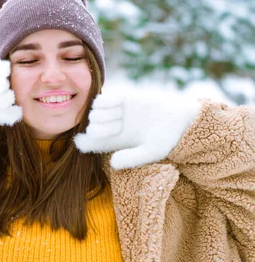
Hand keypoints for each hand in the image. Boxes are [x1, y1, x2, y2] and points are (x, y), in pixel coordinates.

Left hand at [74, 86, 200, 168]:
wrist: (182, 118)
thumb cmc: (168, 139)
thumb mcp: (151, 151)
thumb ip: (132, 158)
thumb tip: (113, 163)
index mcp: (119, 142)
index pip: (95, 143)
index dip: (84, 142)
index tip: (79, 140)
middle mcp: (117, 127)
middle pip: (94, 127)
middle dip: (97, 127)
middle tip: (114, 127)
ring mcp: (120, 112)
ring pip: (97, 112)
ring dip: (100, 114)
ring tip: (116, 116)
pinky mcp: (126, 98)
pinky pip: (106, 98)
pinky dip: (104, 101)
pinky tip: (113, 104)